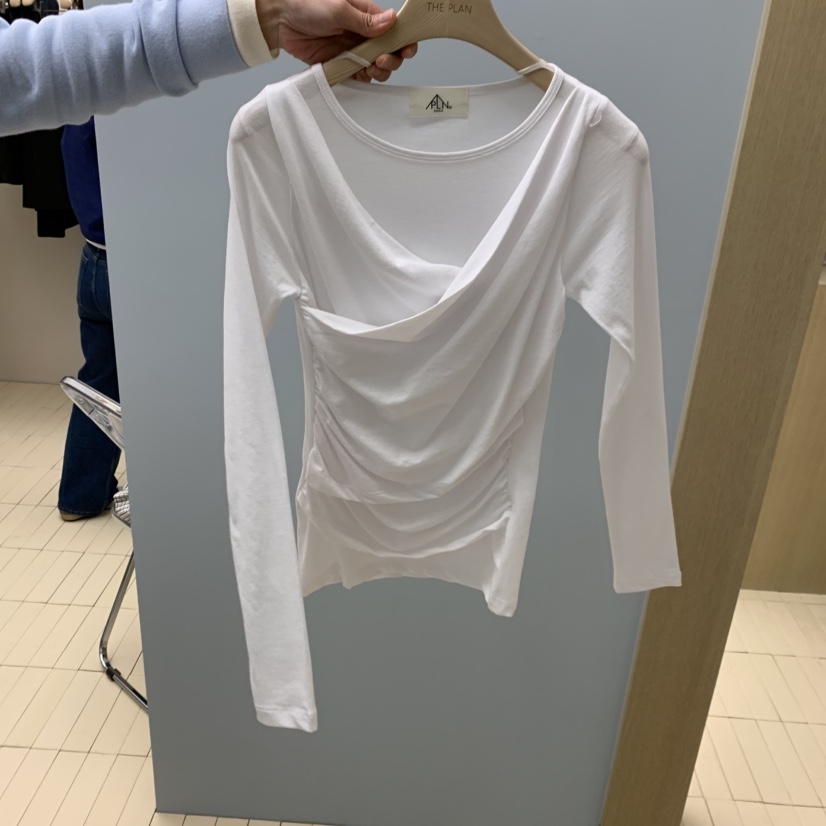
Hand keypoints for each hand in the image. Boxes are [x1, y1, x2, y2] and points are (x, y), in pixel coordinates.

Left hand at [256, 0, 417, 81]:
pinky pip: (359, 75)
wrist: (280, 19)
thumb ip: (364, 20)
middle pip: (390, 51)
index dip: (404, 41)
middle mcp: (363, 33)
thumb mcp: (338, 8)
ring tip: (370, 68)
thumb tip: (391, 21)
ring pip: (377, 66)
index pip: (395, 29)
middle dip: (391, 60)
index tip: (406, 50)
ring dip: (379, 71)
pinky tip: (361, 75)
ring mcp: (353, 50)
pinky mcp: (342, 63)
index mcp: (367, 15)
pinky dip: (364, 78)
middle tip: (380, 61)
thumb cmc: (306, 4)